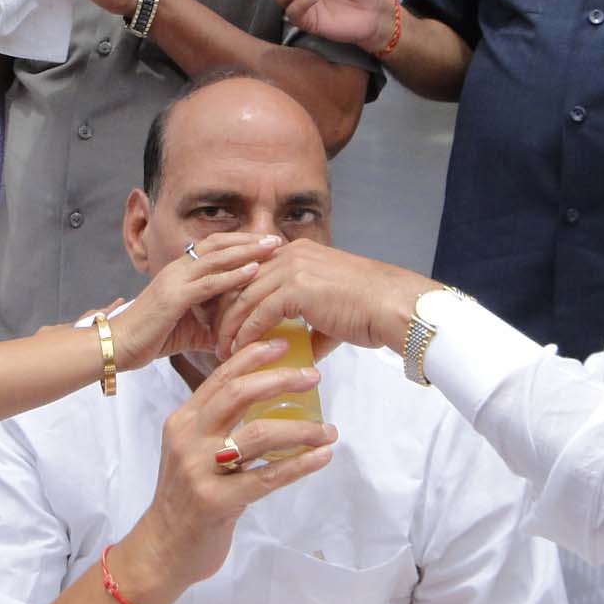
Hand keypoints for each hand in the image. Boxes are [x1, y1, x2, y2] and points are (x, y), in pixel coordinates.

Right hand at [109, 232, 279, 369]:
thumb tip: (239, 335)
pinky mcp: (173, 297)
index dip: (242, 243)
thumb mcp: (190, 329)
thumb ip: (214, 326)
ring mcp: (175, 280)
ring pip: (216, 257)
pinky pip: (208, 282)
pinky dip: (233, 275)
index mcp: (181, 272)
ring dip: (247, 250)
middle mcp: (178, 269)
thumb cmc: (151, 337)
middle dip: (249, 239)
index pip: (215, 247)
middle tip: (277, 238)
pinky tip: (254, 271)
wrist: (118, 345)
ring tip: (273, 246)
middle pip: (219, 244)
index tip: (268, 244)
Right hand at [113, 338, 336, 603]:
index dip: (253, 356)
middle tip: (314, 377)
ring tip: (328, 430)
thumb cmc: (185, 499)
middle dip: (280, 380)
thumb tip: (264, 398)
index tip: (283, 344)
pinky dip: (300, 464)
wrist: (162, 550)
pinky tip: (322, 457)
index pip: (220, 377)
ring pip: (259, 434)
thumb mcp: (191, 453)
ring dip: (302, 429)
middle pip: (238, 394)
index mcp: (184, 421)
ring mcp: (200, 470)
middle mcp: (188, 439)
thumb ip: (217, 426)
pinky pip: (268, 477)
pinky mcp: (217, 501)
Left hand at [213, 238, 435, 360]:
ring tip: (219, 350)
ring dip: (228, 326)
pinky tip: (237, 350)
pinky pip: (258, 313)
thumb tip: (301, 349)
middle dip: (222, 311)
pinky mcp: (296, 288)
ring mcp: (292, 269)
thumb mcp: (332, 309)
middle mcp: (290, 254)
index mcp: (297, 253)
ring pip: (244, 298)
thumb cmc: (371, 311)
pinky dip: (245, 334)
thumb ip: (311, 323)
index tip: (221, 321)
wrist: (392, 307)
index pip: (251, 272)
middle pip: (240, 281)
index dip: (233, 296)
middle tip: (211, 336)